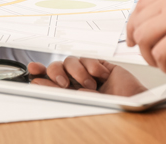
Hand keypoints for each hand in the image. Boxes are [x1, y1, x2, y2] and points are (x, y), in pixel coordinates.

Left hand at [28, 57, 147, 95]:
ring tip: (90, 85)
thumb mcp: (79, 101)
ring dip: (78, 72)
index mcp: (68, 92)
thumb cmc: (110, 108)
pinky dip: (91, 66)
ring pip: (70, 60)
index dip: (39, 71)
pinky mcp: (100, 64)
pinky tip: (100, 76)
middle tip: (64, 83)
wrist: (133, 104)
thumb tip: (37, 82)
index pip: (48, 79)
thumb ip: (59, 92)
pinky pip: (87, 57)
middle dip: (56, 72)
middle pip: (56, 66)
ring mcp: (88, 72)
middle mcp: (76, 81)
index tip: (32, 69)